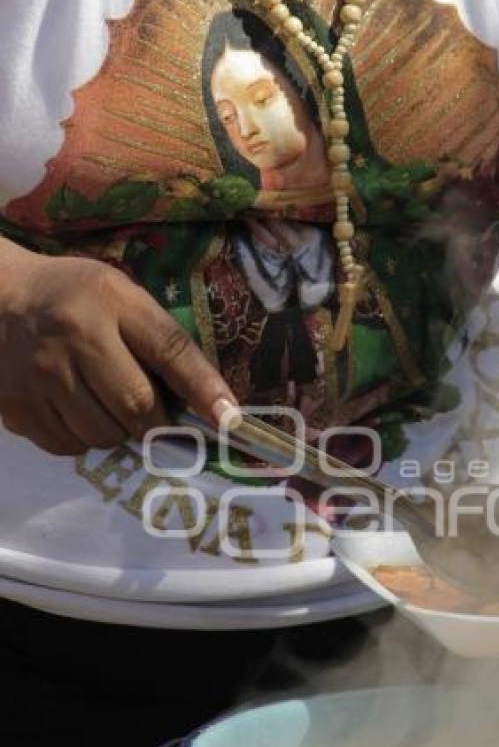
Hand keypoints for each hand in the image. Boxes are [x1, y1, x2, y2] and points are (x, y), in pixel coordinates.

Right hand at [0, 240, 238, 454]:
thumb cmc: (78, 300)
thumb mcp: (124, 299)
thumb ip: (167, 344)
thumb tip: (216, 408)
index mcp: (109, 301)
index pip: (169, 349)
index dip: (203, 390)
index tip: (230, 422)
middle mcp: (72, 337)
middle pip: (137, 407)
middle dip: (156, 421)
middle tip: (153, 413)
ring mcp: (39, 376)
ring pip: (105, 435)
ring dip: (119, 432)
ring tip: (106, 403)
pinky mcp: (16, 408)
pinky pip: (70, 447)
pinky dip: (84, 439)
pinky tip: (76, 410)